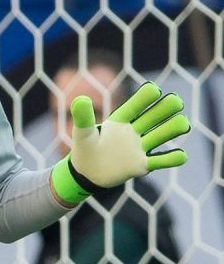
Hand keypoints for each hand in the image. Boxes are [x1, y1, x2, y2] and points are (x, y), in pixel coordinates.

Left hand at [52, 81, 189, 204]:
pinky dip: (170, 159)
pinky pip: (159, 161)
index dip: (143, 98)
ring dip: (171, 129)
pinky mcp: (141, 165)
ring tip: (183, 123)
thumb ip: (83, 117)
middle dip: (164, 109)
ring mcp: (139, 148)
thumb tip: (80, 99)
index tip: (154, 89)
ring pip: (160, 136)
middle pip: (152, 118)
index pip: (134, 107)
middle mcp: (132, 132)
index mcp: (119, 121)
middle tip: (176, 102)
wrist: (86, 174)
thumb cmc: (84, 149)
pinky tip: (181, 156)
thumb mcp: (82, 133)